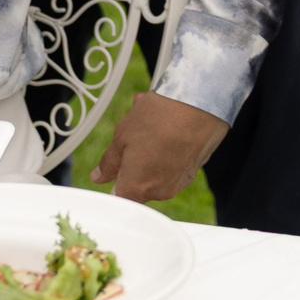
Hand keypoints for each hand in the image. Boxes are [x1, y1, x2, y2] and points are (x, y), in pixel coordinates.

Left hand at [94, 91, 226, 202]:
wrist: (200, 102)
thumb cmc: (159, 118)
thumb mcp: (122, 135)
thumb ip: (109, 162)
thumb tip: (99, 176)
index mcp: (136, 187)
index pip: (118, 196)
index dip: (115, 179)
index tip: (116, 163)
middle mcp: (160, 191)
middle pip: (139, 183)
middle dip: (135, 161)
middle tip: (134, 134)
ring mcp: (180, 181)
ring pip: (158, 171)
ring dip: (153, 152)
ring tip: (154, 123)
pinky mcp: (197, 168)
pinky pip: (176, 164)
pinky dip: (172, 150)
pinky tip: (171, 126)